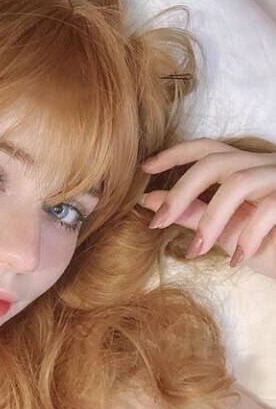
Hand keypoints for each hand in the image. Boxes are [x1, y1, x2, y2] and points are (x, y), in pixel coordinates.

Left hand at [139, 138, 275, 279]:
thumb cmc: (272, 246)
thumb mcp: (226, 232)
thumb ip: (192, 215)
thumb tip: (150, 202)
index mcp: (246, 169)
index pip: (208, 148)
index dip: (175, 153)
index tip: (144, 168)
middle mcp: (266, 165)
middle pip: (215, 162)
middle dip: (182, 192)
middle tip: (157, 222)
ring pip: (238, 183)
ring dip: (211, 220)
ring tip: (198, 251)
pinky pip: (269, 209)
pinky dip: (248, 236)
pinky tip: (237, 260)